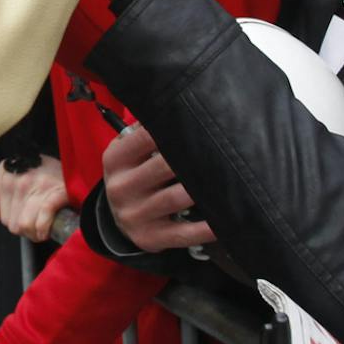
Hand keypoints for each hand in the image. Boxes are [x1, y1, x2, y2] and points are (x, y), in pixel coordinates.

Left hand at [0, 156, 69, 242]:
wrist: (74, 164)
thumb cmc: (43, 171)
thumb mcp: (15, 174)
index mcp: (8, 176)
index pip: (2, 216)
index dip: (14, 222)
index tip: (24, 218)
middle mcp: (21, 180)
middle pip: (13, 224)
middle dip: (25, 230)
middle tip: (35, 224)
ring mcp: (38, 187)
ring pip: (25, 225)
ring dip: (34, 233)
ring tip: (40, 229)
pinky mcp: (56, 194)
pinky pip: (41, 222)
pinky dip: (43, 231)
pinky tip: (46, 231)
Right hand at [99, 122, 214, 251]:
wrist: (116, 219)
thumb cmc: (131, 175)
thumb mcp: (127, 153)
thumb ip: (145, 132)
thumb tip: (178, 105)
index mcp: (115, 160)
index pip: (144, 137)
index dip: (171, 128)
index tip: (198, 119)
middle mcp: (121, 188)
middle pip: (163, 167)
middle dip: (192, 156)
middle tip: (221, 146)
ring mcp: (135, 215)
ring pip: (175, 198)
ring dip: (201, 188)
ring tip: (227, 176)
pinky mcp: (150, 238)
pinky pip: (183, 233)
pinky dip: (204, 229)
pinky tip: (223, 221)